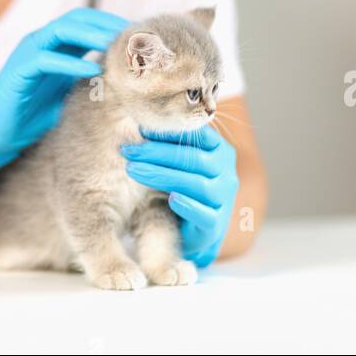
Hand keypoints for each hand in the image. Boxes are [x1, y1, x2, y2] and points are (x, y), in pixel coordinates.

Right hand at [0, 8, 129, 197]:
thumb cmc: (38, 114)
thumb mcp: (74, 94)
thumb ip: (97, 82)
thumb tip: (135, 84)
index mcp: (57, 45)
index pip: (88, 22)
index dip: (114, 24)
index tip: (141, 35)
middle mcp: (41, 42)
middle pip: (78, 18)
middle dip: (107, 24)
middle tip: (135, 35)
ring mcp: (28, 53)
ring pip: (62, 30)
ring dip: (92, 35)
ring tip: (119, 45)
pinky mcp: (18, 70)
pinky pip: (45, 58)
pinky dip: (70, 61)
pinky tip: (94, 68)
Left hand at [121, 125, 239, 267]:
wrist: (197, 231)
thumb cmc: (187, 191)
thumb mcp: (183, 166)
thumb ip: (172, 148)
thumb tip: (138, 124)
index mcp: (220, 151)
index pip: (198, 136)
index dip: (169, 132)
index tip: (140, 128)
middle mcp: (226, 173)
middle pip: (193, 159)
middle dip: (157, 153)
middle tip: (128, 150)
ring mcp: (223, 199)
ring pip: (196, 184)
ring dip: (162, 176)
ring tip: (133, 170)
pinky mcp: (216, 224)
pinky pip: (205, 214)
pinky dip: (189, 206)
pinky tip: (170, 199)